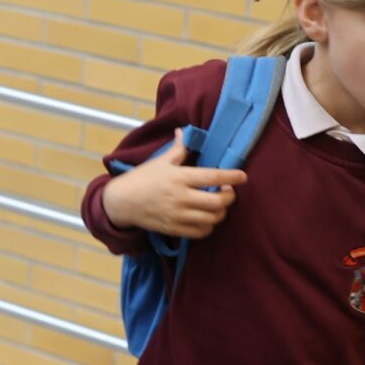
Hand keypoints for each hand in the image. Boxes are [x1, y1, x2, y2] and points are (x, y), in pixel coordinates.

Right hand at [100, 134, 246, 239]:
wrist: (121, 202)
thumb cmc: (142, 178)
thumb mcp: (159, 161)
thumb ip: (177, 149)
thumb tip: (184, 131)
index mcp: (179, 177)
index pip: (212, 177)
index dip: (231, 177)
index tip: (242, 176)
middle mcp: (180, 197)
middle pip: (217, 202)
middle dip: (229, 197)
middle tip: (228, 192)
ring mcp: (177, 215)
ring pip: (211, 219)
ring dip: (221, 213)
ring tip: (218, 205)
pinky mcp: (174, 229)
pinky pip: (200, 232)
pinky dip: (208, 227)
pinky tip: (206, 219)